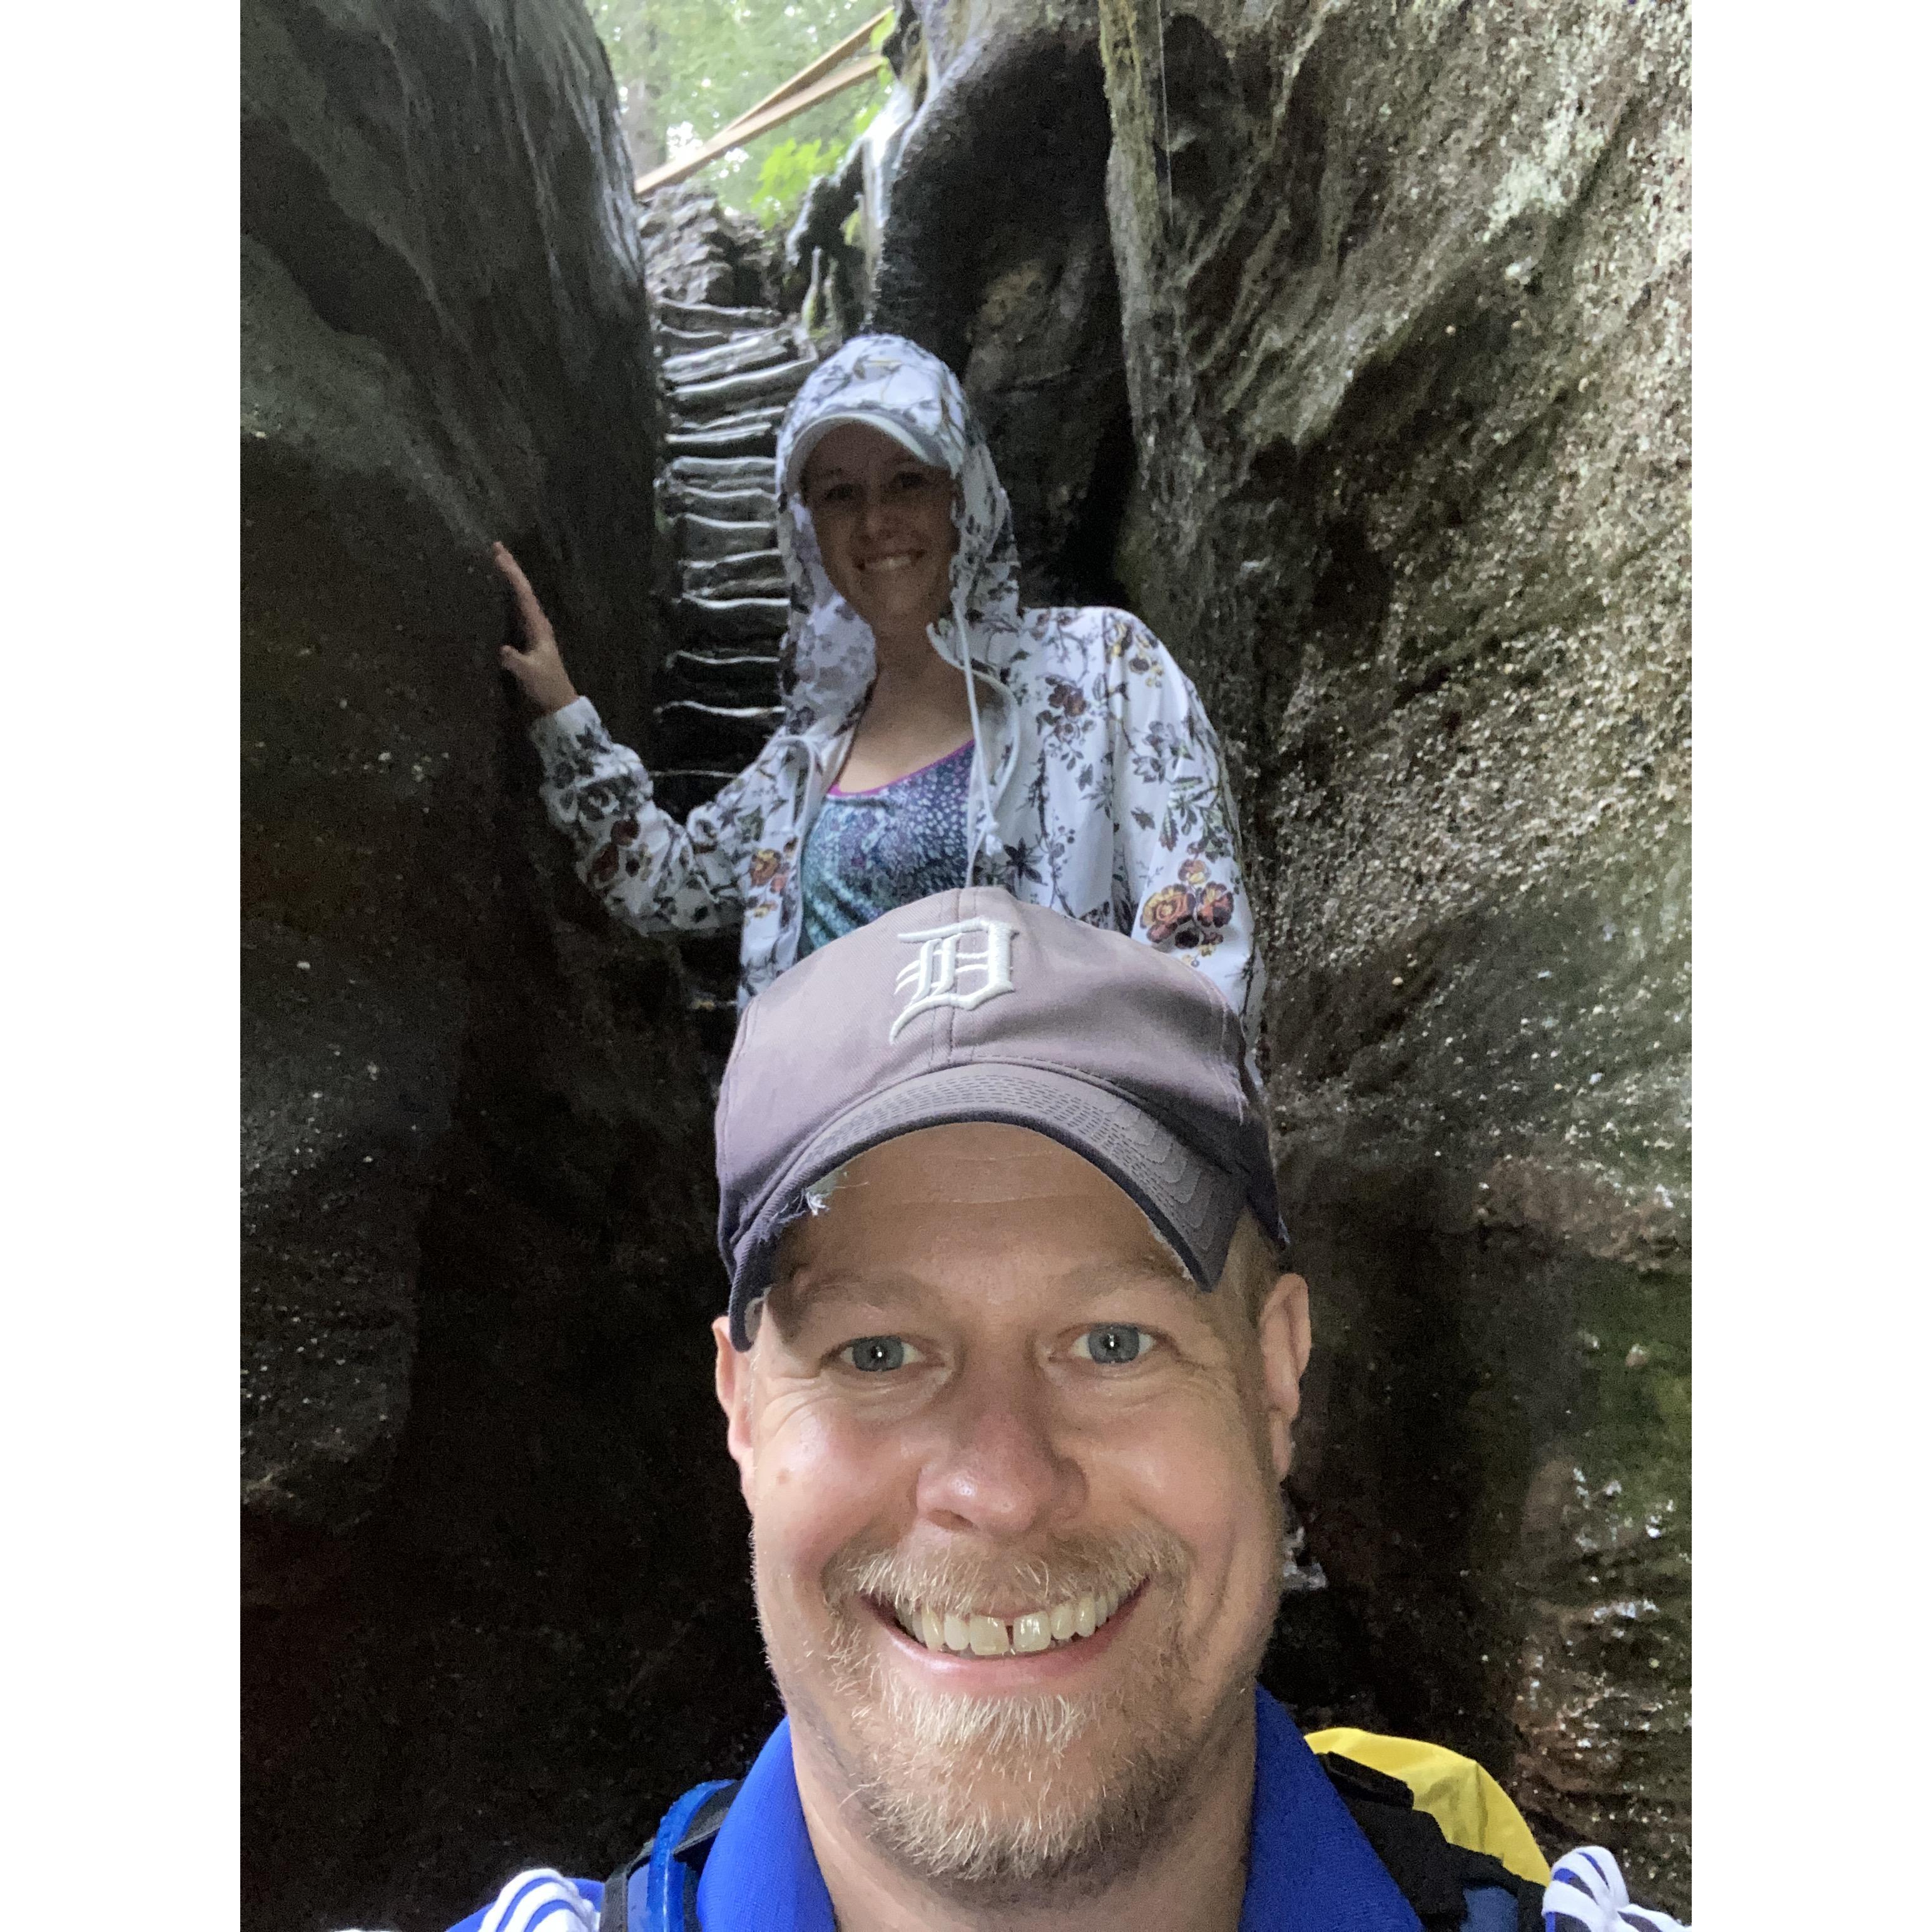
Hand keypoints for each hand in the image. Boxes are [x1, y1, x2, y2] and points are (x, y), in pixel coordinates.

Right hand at [493, 542, 579, 714]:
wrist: (558, 702)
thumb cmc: (546, 687)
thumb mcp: (529, 674)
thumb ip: (516, 662)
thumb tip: (502, 650)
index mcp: (539, 626)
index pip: (523, 593)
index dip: (512, 573)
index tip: (499, 554)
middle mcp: (537, 623)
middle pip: (523, 590)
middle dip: (511, 569)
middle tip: (496, 547)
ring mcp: (534, 630)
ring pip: (521, 598)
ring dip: (510, 580)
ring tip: (497, 562)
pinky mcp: (528, 639)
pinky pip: (517, 610)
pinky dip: (508, 597)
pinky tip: (500, 593)